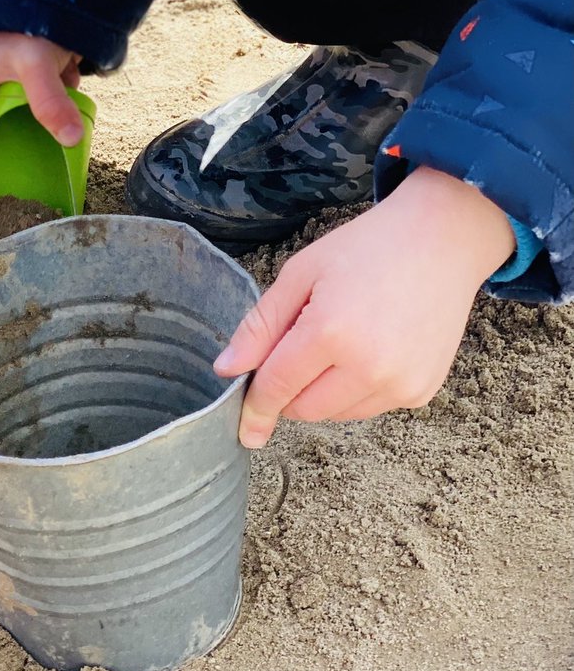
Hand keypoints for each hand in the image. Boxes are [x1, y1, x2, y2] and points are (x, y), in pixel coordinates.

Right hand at [0, 32, 82, 173]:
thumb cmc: (31, 25)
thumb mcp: (37, 66)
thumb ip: (50, 102)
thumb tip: (71, 141)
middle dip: (1, 149)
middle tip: (16, 174)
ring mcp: (6, 74)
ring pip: (15, 112)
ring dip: (32, 126)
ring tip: (46, 151)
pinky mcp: (29, 67)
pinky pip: (37, 94)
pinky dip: (52, 104)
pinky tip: (71, 108)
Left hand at [213, 168, 516, 447]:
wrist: (442, 240)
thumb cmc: (366, 249)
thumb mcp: (300, 274)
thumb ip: (260, 326)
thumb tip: (226, 370)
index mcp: (332, 333)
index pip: (278, 387)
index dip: (255, 408)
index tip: (244, 430)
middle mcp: (370, 367)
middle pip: (305, 409)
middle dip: (289, 391)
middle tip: (298, 347)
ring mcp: (401, 384)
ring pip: (336, 414)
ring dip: (321, 392)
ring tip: (339, 340)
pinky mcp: (421, 391)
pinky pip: (369, 407)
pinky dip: (355, 390)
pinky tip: (368, 348)